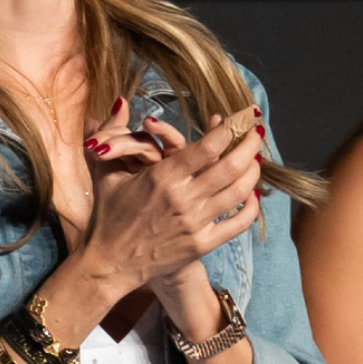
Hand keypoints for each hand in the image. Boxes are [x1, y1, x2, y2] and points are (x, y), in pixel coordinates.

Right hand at [73, 98, 264, 301]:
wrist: (109, 263)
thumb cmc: (106, 215)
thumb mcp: (106, 172)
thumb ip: (114, 134)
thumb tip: (120, 101)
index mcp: (160, 178)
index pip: (206, 148)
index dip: (229, 129)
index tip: (241, 116)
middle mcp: (182, 199)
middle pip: (231, 166)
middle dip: (250, 145)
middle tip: (256, 133)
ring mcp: (195, 223)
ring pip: (240, 192)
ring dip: (253, 172)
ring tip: (255, 161)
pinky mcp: (202, 244)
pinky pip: (239, 223)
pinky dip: (251, 207)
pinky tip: (251, 196)